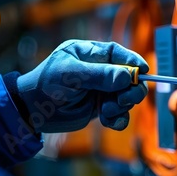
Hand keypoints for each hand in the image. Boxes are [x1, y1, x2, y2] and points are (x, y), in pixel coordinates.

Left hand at [16, 40, 148, 132]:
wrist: (32, 111)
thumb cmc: (46, 84)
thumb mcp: (71, 75)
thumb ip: (99, 75)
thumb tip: (127, 77)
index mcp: (91, 54)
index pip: (119, 54)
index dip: (133, 62)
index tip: (144, 71)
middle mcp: (100, 71)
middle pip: (130, 78)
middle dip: (131, 90)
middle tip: (121, 100)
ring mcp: (102, 90)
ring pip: (127, 97)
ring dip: (121, 106)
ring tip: (106, 111)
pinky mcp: (101, 108)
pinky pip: (120, 114)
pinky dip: (118, 119)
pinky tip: (107, 121)